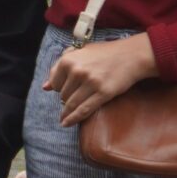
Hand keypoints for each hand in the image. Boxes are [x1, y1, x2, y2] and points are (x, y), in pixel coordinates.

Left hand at [42, 35, 160, 128]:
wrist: (131, 55)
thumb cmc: (105, 53)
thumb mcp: (80, 53)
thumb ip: (61, 67)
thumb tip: (45, 87)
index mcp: (68, 60)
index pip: (55, 83)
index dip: (59, 89)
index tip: (65, 91)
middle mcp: (77, 71)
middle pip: (63, 95)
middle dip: (66, 99)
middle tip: (74, 99)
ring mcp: (90, 83)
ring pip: (71, 104)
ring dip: (67, 111)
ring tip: (65, 117)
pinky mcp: (103, 93)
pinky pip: (84, 110)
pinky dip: (73, 118)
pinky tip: (66, 123)